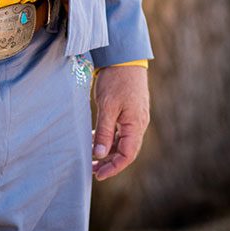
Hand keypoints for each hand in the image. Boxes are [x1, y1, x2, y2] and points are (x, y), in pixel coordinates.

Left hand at [91, 65, 149, 181]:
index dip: (113, 167)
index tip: (98, 174)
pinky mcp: (128, 110)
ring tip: (91, 156)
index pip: (127, 155)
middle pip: (125, 151)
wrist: (124, 56)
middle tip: (92, 169)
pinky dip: (108, 137)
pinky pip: (120, 131)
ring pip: (122, 141)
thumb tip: (99, 154)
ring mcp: (134, 117)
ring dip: (107, 150)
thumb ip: (104, 131)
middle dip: (109, 162)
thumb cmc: (116, 80)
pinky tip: (94, 138)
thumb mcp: (107, 106)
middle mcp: (138, 124)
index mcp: (136, 125)